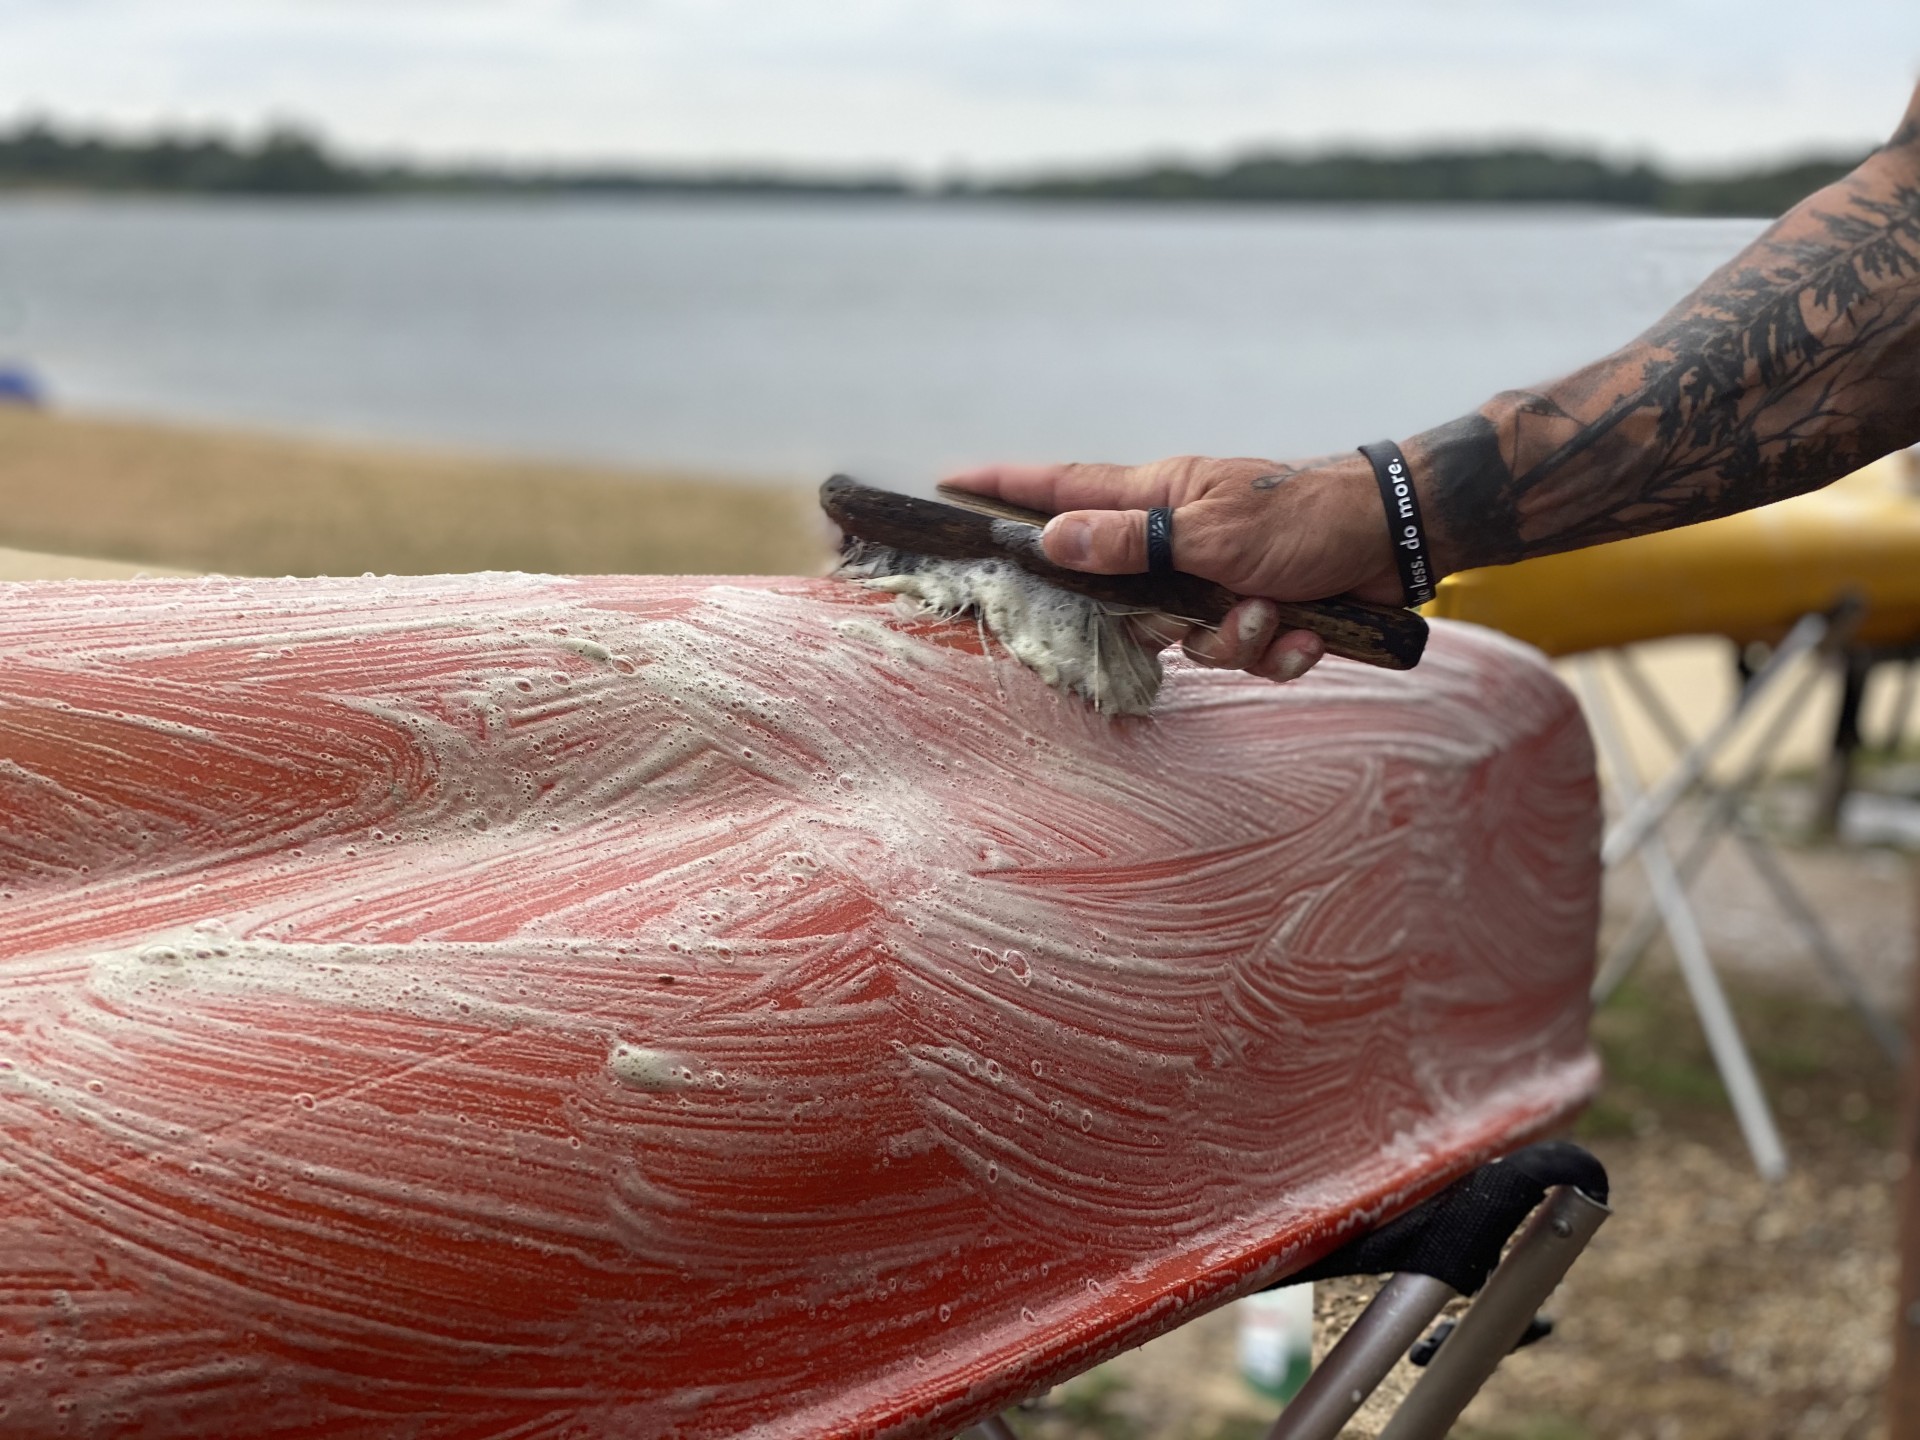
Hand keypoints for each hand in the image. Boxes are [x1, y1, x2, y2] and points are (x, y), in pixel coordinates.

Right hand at [942, 453, 1400, 682]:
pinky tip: (1309, 634)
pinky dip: (1278, 651)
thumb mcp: (1211, 532)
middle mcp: (1176, 537)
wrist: (1398, 538)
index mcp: (1156, 498)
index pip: (1061, 488)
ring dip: (1238, 640)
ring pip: (1188, 637)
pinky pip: (1240, 653)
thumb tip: (1050, 538)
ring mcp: (1214, 575)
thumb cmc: (1307, 517)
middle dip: (1171, 623)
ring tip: (1278, 616)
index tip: (949, 482)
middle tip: (1220, 609)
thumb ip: (1128, 542)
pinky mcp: (1254, 607)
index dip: (1004, 488)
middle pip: (1124, 596)